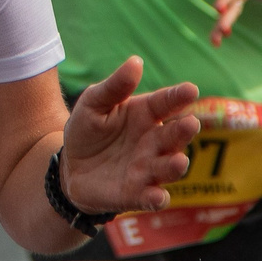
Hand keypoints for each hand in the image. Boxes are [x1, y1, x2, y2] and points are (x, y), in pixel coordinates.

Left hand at [58, 56, 200, 216]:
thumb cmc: (88, 129)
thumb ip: (114, 86)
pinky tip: (158, 197)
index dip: (179, 96)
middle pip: (174, 136)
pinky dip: (157, 198)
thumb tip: (135, 62)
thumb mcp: (93, 103)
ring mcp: (147, 169)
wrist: (69, 167)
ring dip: (176, 166)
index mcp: (146, 114)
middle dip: (184, 131)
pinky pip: (152, 197)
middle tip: (190, 124)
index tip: (191, 90)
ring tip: (179, 161)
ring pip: (169, 168)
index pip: (166, 103)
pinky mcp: (137, 194)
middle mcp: (153, 142)